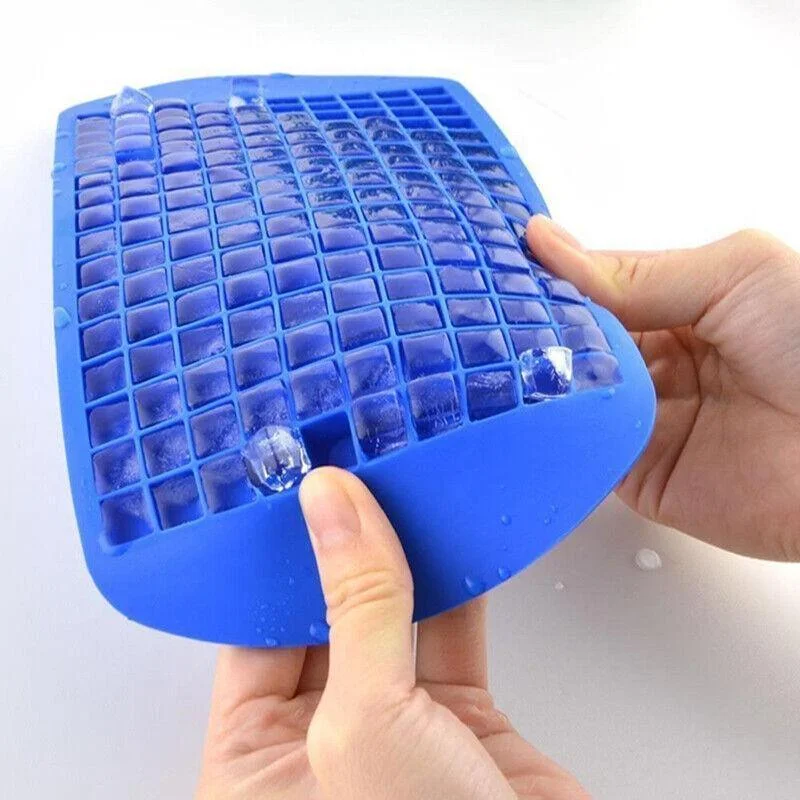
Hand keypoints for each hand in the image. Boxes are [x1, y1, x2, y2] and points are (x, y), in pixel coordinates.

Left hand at [196, 468, 588, 799]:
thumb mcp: (365, 725)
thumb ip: (354, 608)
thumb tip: (333, 507)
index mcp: (254, 764)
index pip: (251, 633)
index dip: (273, 560)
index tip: (289, 492)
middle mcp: (319, 745)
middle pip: (323, 617)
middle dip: (342, 547)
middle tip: (349, 473)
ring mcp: (394, 731)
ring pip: (391, 619)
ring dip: (402, 558)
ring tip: (399, 488)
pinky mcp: (461, 725)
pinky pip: (450, 635)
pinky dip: (458, 585)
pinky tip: (454, 537)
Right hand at [527, 216, 799, 560]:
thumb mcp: (737, 273)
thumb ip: (636, 271)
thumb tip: (548, 244)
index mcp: (679, 307)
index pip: (593, 289)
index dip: (549, 277)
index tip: (499, 266)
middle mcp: (656, 362)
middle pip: (572, 342)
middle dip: (535, 329)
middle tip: (485, 314)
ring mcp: (642, 418)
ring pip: (567, 394)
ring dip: (538, 379)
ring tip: (495, 357)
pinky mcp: (635, 474)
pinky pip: (579, 450)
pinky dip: (552, 433)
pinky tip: (523, 409)